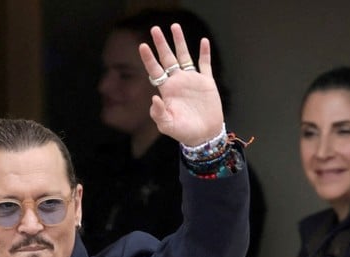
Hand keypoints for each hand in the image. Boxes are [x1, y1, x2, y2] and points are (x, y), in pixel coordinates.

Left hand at [138, 23, 224, 146]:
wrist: (204, 136)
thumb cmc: (183, 132)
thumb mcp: (167, 125)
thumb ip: (158, 113)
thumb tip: (154, 98)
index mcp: (167, 90)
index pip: (155, 70)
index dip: (149, 58)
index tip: (142, 45)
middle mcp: (178, 82)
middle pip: (168, 58)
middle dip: (161, 44)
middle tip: (155, 29)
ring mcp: (192, 80)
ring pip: (185, 56)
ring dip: (180, 42)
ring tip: (175, 26)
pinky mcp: (206, 83)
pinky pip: (205, 64)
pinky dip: (205, 53)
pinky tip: (203, 41)